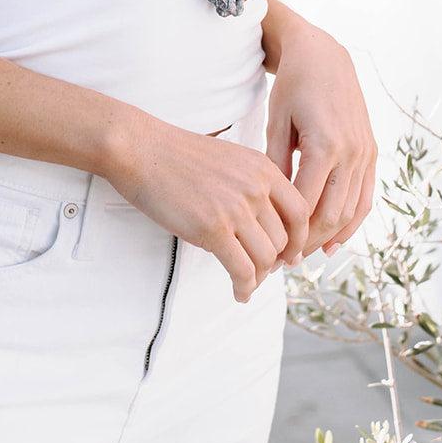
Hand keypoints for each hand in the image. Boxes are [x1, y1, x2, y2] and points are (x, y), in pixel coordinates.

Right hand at [103, 114, 311, 303]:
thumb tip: (268, 228)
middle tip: (261, 271)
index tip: (290, 254)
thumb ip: (253, 187)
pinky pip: (242, 271)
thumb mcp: (230, 160)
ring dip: (258, 277)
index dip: (299, 239)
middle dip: (275, 261)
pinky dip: (244, 288)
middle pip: (284, 239)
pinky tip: (238, 293)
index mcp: (262, 168)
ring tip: (247, 283)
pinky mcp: (213, 229)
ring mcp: (236, 208)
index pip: (300, 211)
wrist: (142, 150)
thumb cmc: (179, 157)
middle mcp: (255, 187)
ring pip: (266, 258)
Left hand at [265, 22, 376, 263]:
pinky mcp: (371, 153)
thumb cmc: (293, 86)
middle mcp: (351, 153)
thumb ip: (275, 164)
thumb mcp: (276, 122)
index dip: (291, 235)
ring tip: (304, 255)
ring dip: (329, 238)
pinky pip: (365, 197)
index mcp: (325, 145)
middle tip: (284, 262)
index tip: (272, 253)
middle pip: (331, 215)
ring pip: (351, 211)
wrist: (326, 57)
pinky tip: (333, 242)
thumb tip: (269, 208)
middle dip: (308, 243)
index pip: (307, 205)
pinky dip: (352, 223)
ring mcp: (366, 154)